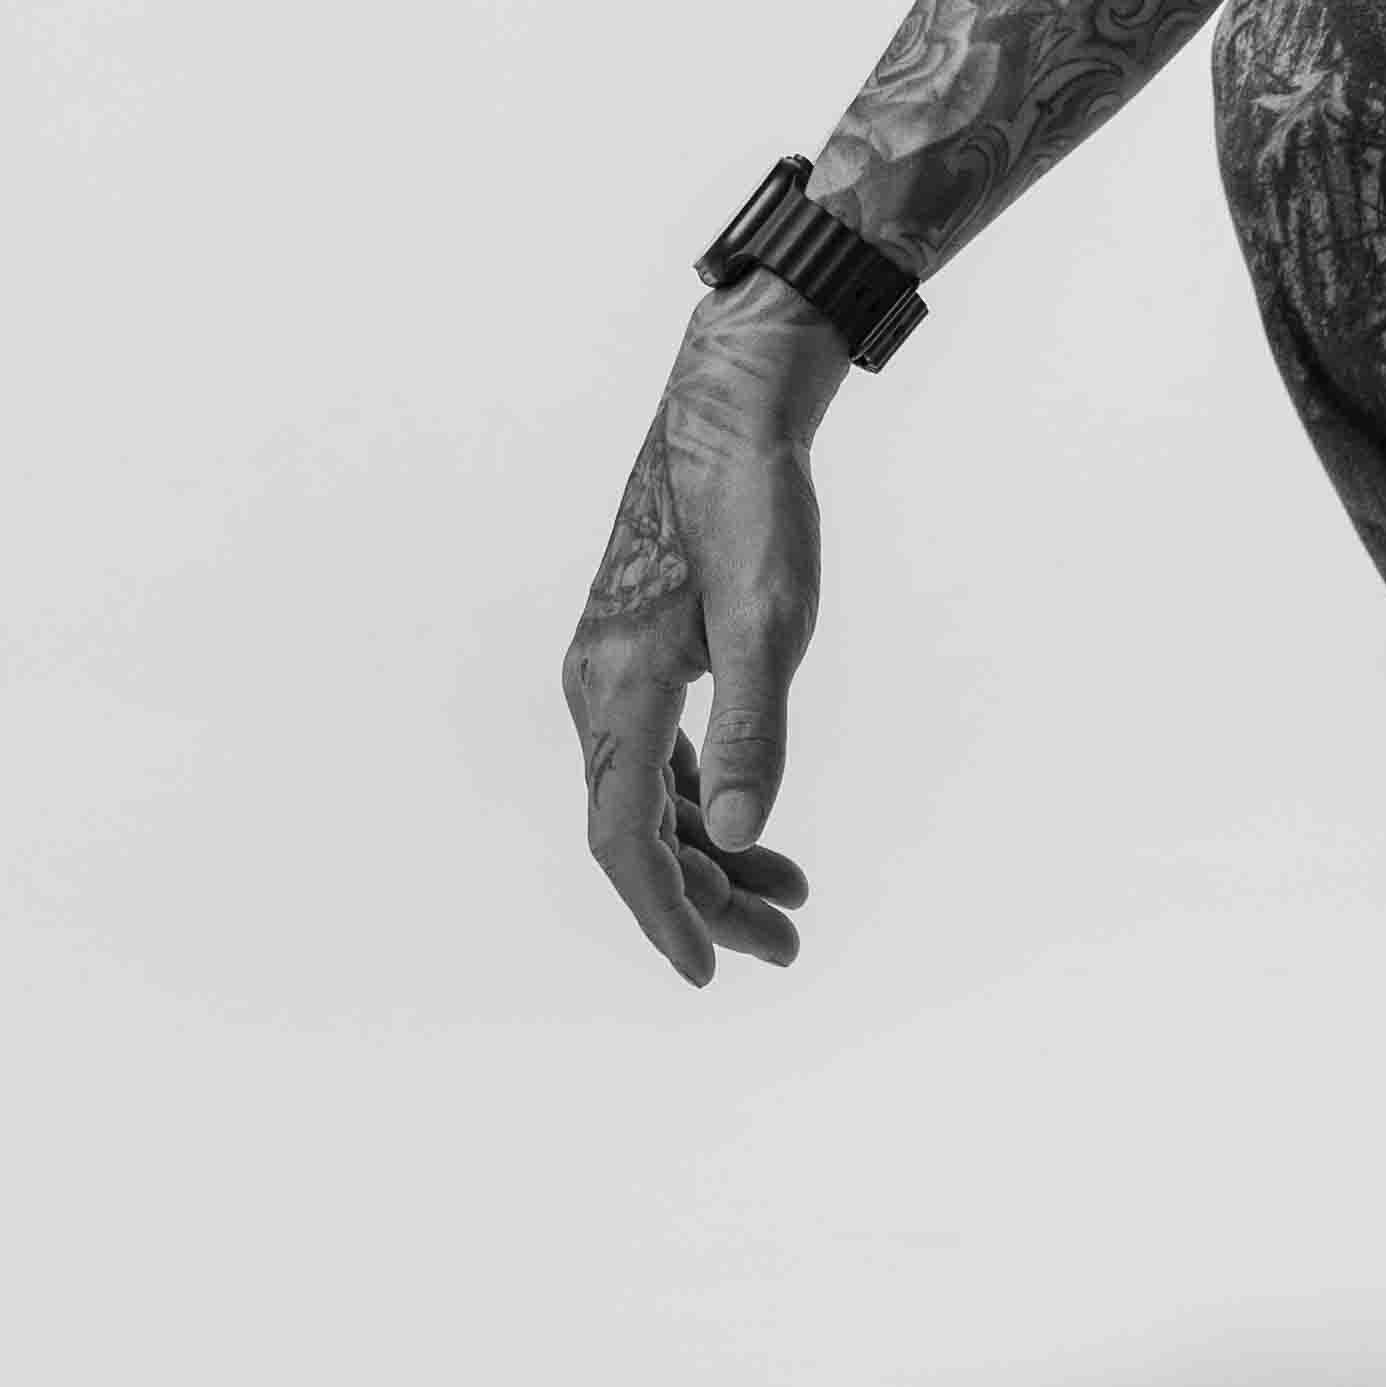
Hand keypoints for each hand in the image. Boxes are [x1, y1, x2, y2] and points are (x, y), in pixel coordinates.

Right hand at [559, 280, 845, 987]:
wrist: (727, 414)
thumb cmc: (752, 508)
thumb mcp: (771, 623)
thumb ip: (751, 735)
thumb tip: (732, 841)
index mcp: (618, 692)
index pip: (626, 839)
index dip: (667, 913)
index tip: (713, 972)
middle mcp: (597, 691)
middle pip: (638, 831)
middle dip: (707, 899)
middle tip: (785, 945)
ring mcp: (612, 673)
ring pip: (647, 797)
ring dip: (709, 856)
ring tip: (788, 900)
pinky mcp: (638, 654)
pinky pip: (655, 757)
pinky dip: (699, 803)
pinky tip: (743, 828)